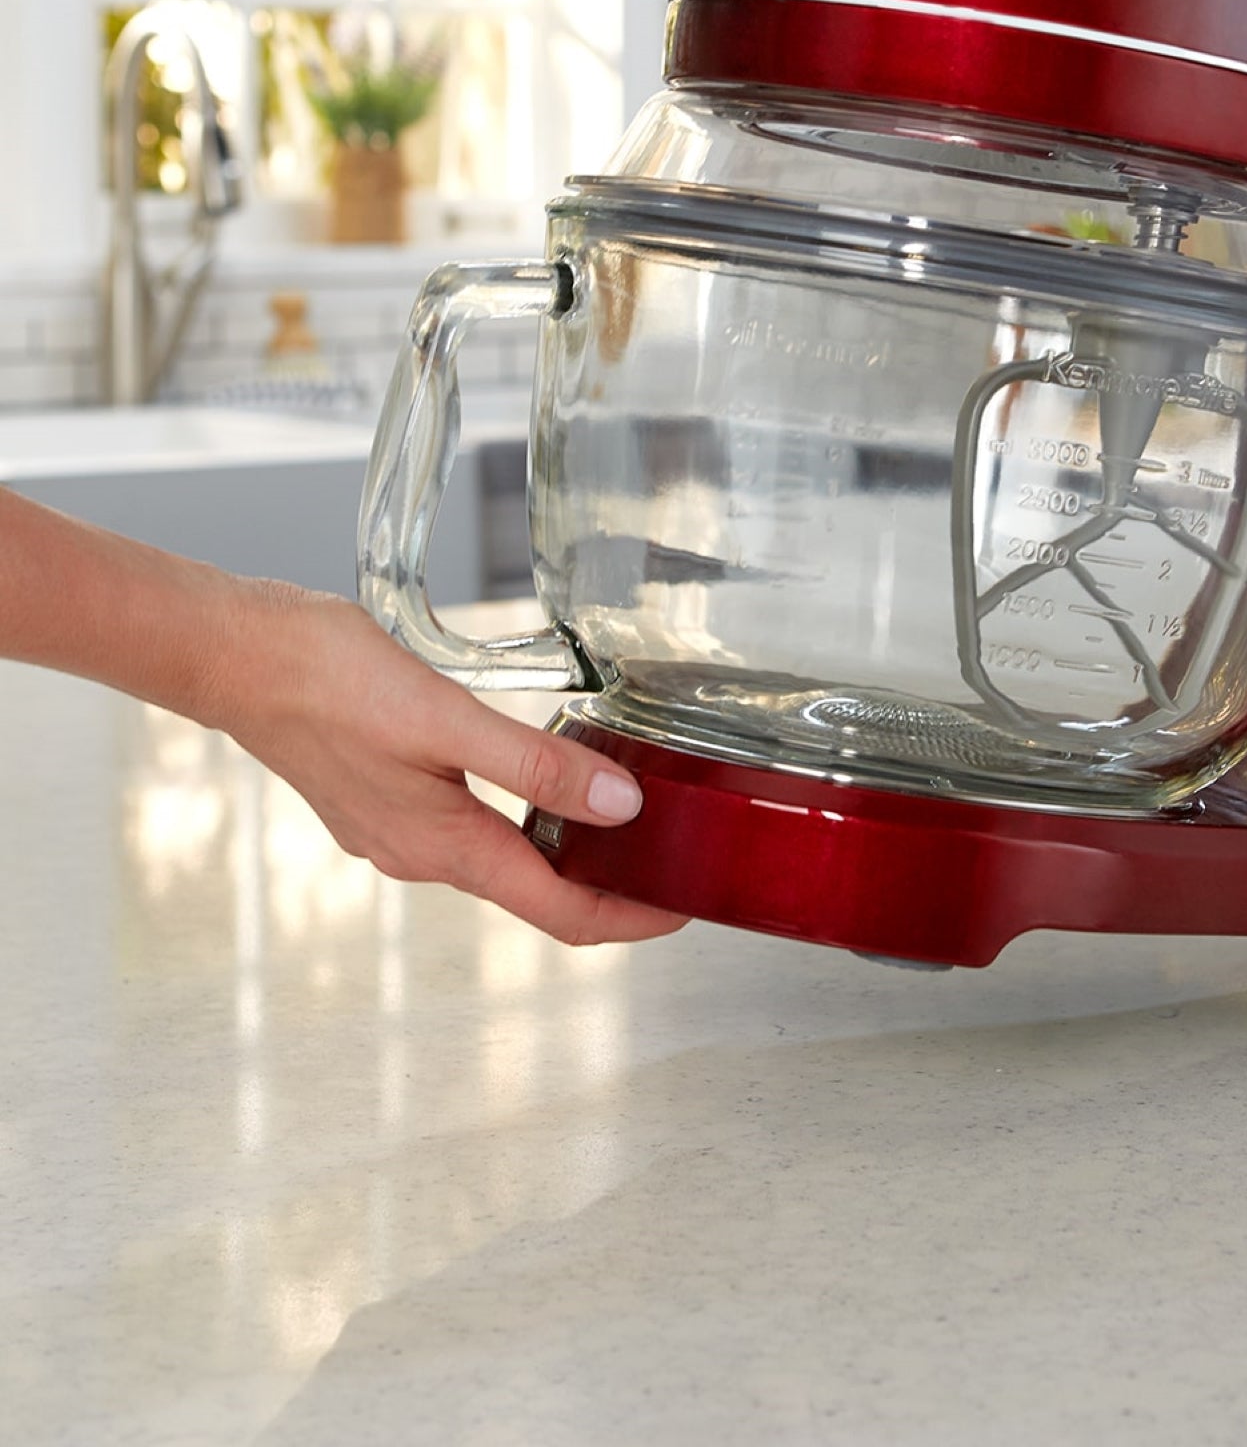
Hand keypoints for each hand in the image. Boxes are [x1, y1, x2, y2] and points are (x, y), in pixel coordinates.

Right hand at [204, 581, 686, 946]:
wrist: (235, 655)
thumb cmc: (327, 680)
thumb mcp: (446, 719)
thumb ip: (536, 764)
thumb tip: (621, 807)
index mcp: (444, 847)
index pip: (559, 911)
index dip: (630, 917)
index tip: (685, 908)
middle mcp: (421, 855)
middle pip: (536, 893)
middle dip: (607, 886)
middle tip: (669, 860)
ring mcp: (397, 831)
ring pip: (502, 858)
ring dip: (563, 850)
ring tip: (623, 818)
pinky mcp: (383, 800)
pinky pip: (469, 827)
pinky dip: (519, 818)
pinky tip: (539, 780)